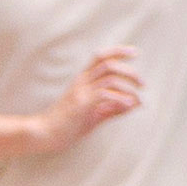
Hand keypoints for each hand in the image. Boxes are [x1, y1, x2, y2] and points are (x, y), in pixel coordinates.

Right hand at [31, 47, 145, 153]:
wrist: (44, 134)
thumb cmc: (68, 124)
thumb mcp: (94, 115)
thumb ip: (113, 108)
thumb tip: (136, 103)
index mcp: (83, 80)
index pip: (100, 57)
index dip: (118, 51)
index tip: (135, 52)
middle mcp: (82, 81)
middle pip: (109, 64)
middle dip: (129, 71)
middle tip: (142, 84)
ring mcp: (80, 92)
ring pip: (109, 77)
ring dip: (127, 84)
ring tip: (138, 97)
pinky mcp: (81, 104)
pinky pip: (104, 94)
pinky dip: (120, 98)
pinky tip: (128, 104)